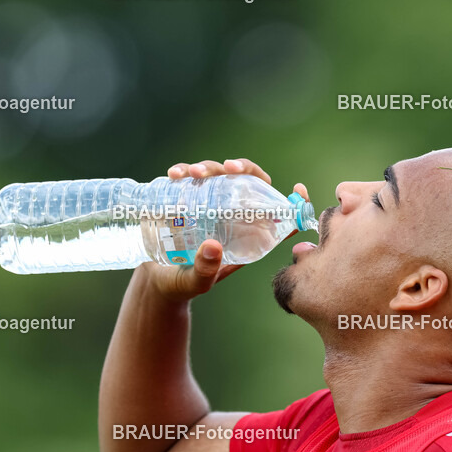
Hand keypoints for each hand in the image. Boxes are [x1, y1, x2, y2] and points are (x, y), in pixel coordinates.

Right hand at [141, 158, 308, 301]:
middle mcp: (229, 214)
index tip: (299, 188)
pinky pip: (187, 177)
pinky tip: (174, 175)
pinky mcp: (183, 198)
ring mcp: (207, 203)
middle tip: (227, 169)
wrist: (152, 281)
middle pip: (244, 180)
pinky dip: (182, 171)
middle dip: (239, 167)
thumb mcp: (197, 282)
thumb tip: (212, 247)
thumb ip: (206, 270)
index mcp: (244, 233)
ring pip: (216, 174)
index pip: (273, 208)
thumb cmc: (182, 284)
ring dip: (207, 167)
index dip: (290, 198)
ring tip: (191, 173)